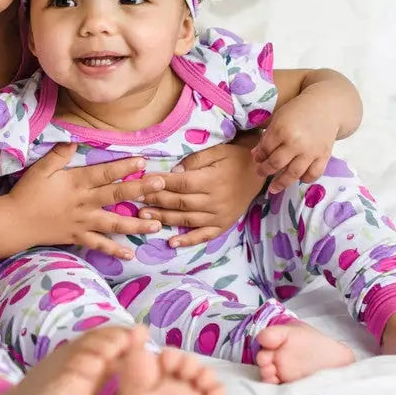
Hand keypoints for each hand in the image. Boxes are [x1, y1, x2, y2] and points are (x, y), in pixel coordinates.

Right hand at [10, 143, 164, 258]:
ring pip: (115, 223)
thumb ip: (58, 154)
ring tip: (157, 224)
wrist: (16, 222)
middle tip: (161, 185)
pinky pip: (100, 244)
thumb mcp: (41, 169)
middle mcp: (85, 202)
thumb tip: (74, 139)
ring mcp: (84, 222)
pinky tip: (131, 254)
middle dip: (141, 189)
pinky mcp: (79, 236)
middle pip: (117, 194)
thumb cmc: (28, 192)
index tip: (144, 162)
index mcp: (77, 182)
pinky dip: (115, 250)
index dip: (125, 167)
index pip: (105, 173)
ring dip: (137, 224)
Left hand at [138, 136, 264, 246]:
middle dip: (156, 201)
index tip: (142, 182)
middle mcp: (215, 201)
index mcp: (212, 180)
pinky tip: (172, 243)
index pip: (180, 183)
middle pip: (179, 202)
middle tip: (136, 199)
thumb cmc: (234, 158)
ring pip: (187, 219)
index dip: (160, 183)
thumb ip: (194, 161)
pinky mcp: (223, 225)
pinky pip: (204, 235)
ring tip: (144, 217)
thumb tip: (173, 174)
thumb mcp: (216, 151)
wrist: (259, 173)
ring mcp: (219, 215)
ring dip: (164, 219)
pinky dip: (188, 240)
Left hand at [251, 94, 337, 192]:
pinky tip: (299, 178)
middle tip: (260, 172)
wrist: (326, 106)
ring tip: (274, 188)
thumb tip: (256, 155)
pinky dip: (305, 179)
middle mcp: (296, 143)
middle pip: (276, 164)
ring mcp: (311, 151)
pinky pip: (313, 174)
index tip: (257, 159)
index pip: (265, 149)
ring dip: (281, 183)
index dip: (259, 156)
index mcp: (282, 130)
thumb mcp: (278, 118)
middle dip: (265, 170)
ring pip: (293, 173)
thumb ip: (267, 137)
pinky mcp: (324, 156)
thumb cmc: (298, 111)